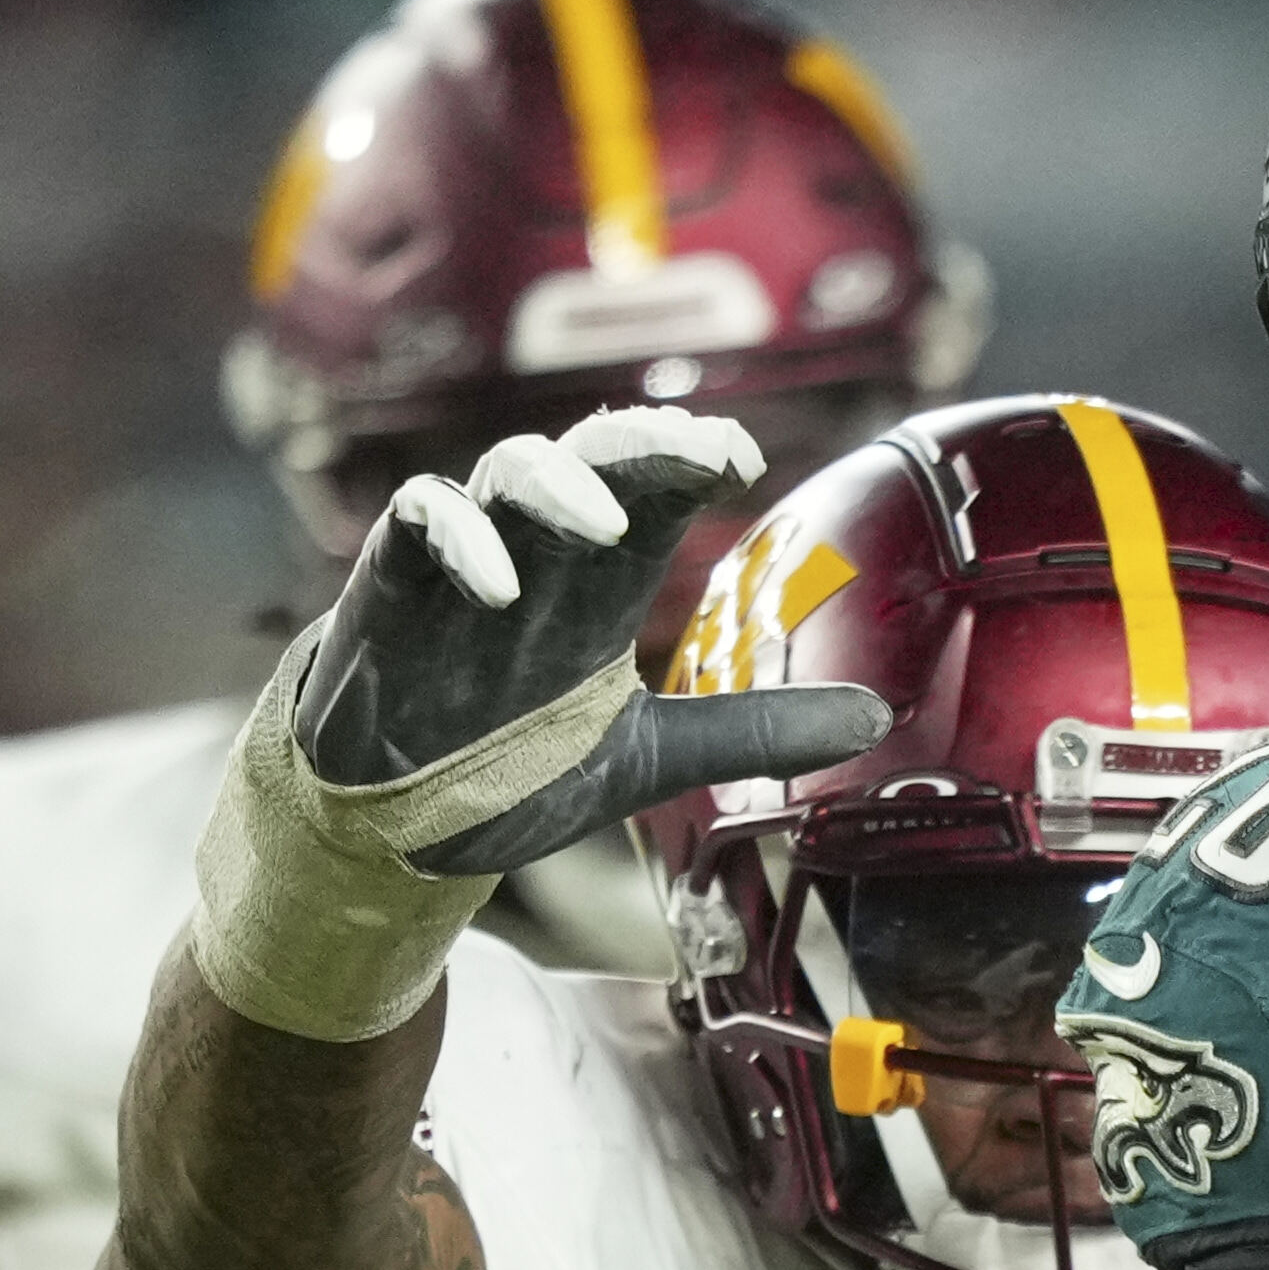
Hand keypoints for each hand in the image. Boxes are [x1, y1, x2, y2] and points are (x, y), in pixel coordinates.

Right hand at [192, 406, 887, 1041]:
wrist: (398, 824)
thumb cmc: (515, 768)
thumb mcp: (652, 757)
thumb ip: (752, 731)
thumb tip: (876, 715)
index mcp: (601, 586)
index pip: (652, 490)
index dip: (689, 455)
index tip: (739, 459)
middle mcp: (539, 558)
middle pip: (590, 458)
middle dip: (640, 445)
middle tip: (696, 454)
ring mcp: (465, 565)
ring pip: (506, 471)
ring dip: (555, 485)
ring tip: (602, 527)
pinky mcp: (392, 587)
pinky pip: (419, 521)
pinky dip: (458, 536)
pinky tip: (499, 583)